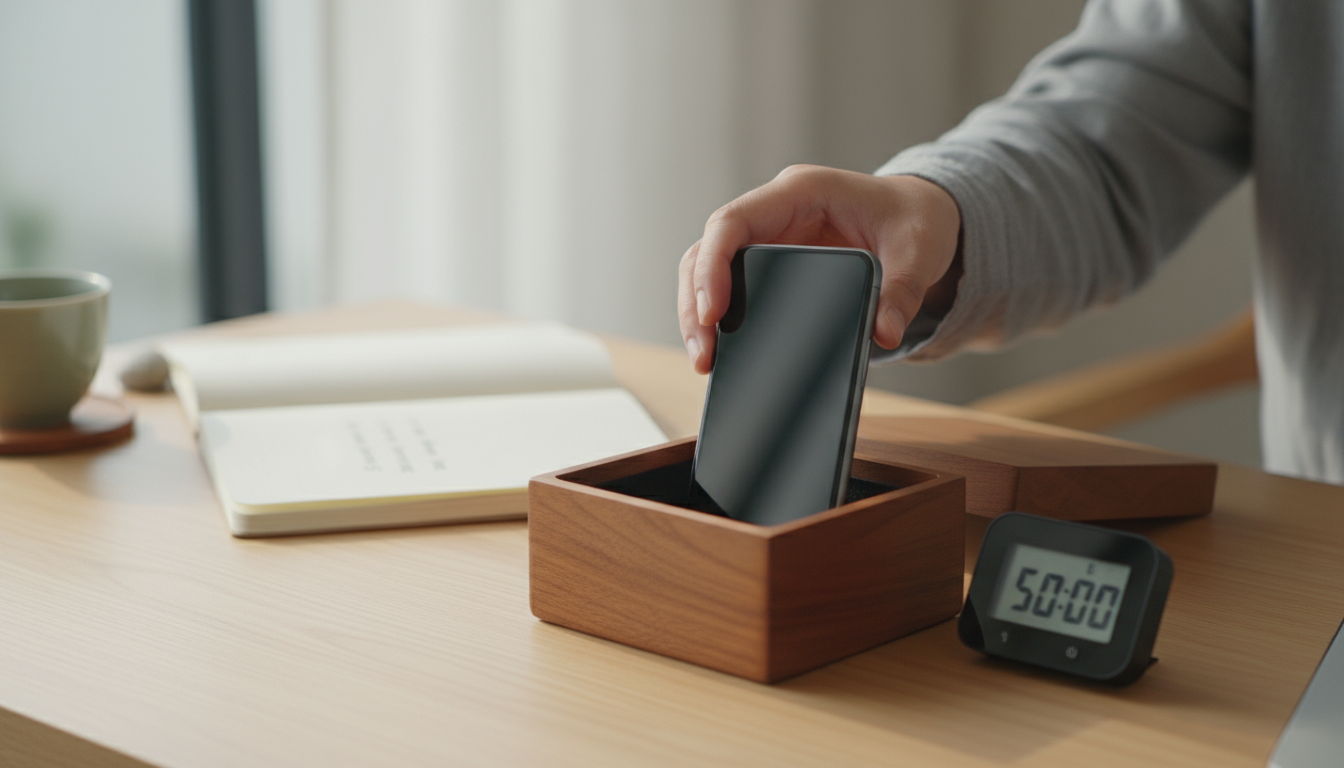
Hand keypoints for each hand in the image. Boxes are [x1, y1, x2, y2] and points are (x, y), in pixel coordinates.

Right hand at [678, 166, 961, 373]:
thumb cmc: (914, 218)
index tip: (712, 312)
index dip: (713, 265)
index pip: (734, 221)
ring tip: (706, 362)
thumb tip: (884, 333)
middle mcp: (775, 210)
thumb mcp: (919, 250)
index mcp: (802, 191)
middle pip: (708, 250)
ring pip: (708, 268)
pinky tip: (720, 352)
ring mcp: (769, 236)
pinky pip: (729, 284)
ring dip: (698, 313)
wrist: (919, 215)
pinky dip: (718, 317)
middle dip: (696, 302)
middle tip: (704, 354)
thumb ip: (903, 290)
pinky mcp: (771, 261)